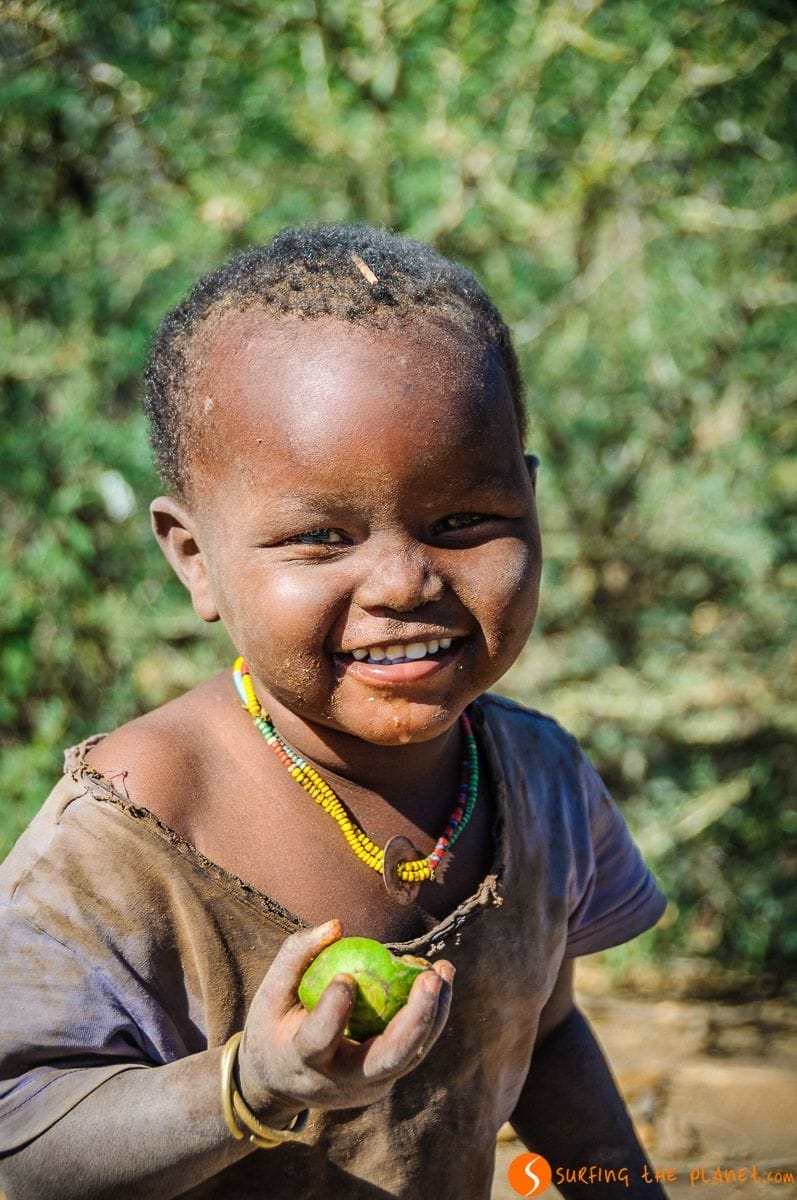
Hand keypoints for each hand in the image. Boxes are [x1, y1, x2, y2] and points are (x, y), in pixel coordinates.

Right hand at [236, 920, 453, 1114]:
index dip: (332, 1013)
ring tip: (444, 971)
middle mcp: (338, 1081)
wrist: (279, 1085)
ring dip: (434, 1014)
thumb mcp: (271, 993)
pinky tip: (438, 983)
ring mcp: (365, 1088)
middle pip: (385, 1060)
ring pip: (408, 1057)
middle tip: (431, 978)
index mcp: (300, 1060)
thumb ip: (297, 955)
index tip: (345, 978)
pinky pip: (411, 1051)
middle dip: (414, 1020)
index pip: (318, 1041)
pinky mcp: (383, 1083)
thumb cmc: (274, 1026)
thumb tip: (337, 925)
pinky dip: (428, 1018)